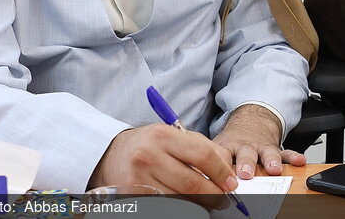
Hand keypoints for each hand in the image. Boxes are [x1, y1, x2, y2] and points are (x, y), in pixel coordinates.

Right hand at [88, 125, 236, 207]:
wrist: (112, 155)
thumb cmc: (150, 145)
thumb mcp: (175, 136)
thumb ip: (203, 148)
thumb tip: (228, 172)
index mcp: (163, 135)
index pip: (203, 156)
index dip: (221, 173)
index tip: (231, 184)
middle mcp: (148, 156)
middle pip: (193, 184)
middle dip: (214, 196)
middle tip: (224, 201)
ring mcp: (139, 178)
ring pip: (181, 201)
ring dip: (199, 206)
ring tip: (207, 204)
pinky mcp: (133, 197)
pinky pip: (166, 208)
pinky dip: (182, 210)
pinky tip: (188, 207)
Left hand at [213, 104, 306, 178]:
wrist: (251, 121)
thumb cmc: (232, 141)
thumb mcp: (219, 147)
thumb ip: (210, 163)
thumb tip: (195, 182)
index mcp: (228, 146)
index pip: (222, 156)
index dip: (221, 166)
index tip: (221, 178)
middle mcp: (245, 147)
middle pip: (245, 155)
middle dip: (246, 164)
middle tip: (246, 174)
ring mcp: (261, 147)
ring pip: (267, 153)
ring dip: (270, 161)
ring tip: (274, 169)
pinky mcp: (275, 148)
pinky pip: (285, 152)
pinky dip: (292, 157)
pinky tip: (299, 160)